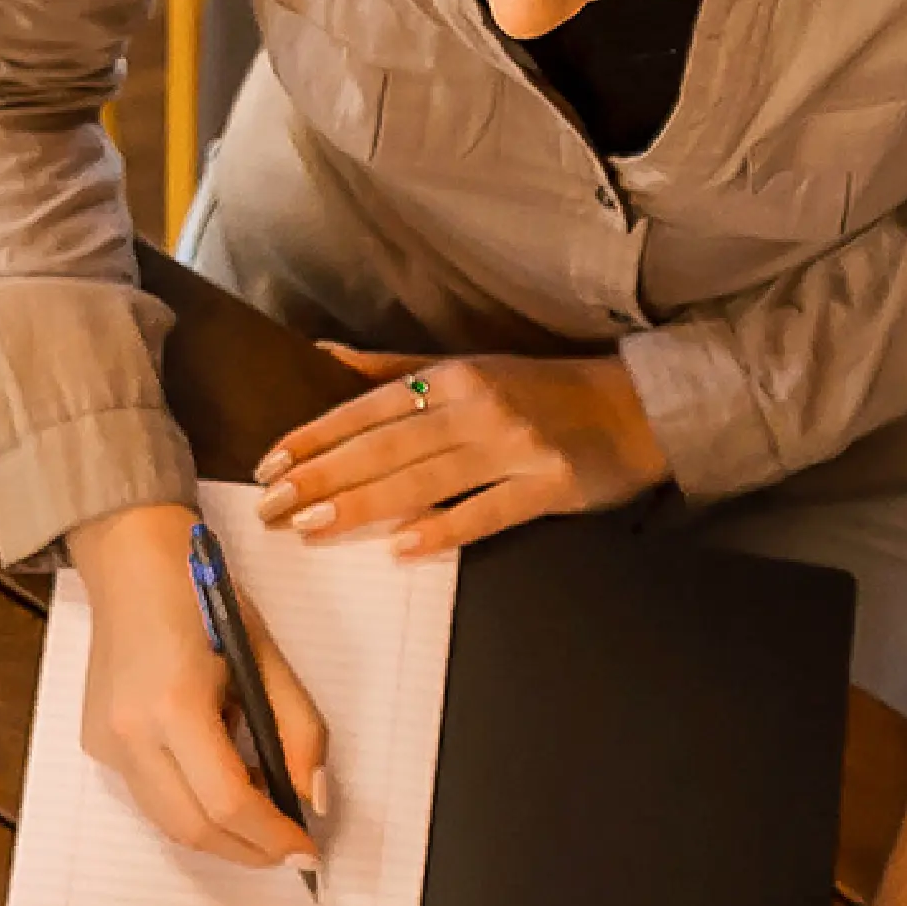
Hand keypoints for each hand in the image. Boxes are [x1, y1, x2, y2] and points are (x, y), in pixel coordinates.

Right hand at [61, 501, 334, 871]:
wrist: (130, 561)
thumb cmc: (202, 596)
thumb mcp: (267, 657)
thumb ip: (299, 730)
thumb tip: (314, 798)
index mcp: (174, 703)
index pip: (228, 801)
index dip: (272, 836)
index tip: (307, 850)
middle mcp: (129, 732)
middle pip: (193, 828)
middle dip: (249, 849)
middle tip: (290, 847)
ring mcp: (106, 743)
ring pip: (169, 823)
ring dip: (223, 833)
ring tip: (262, 811)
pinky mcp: (98, 745)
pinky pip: (151, 799)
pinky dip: (194, 807)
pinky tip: (222, 782)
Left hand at [256, 344, 664, 554]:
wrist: (636, 408)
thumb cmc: (542, 390)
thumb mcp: (469, 367)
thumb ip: (394, 370)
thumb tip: (324, 356)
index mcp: (454, 377)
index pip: (367, 408)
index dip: (315, 438)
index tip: (269, 465)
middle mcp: (477, 407)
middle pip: (385, 446)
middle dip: (322, 477)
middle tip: (271, 507)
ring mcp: (514, 448)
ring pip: (424, 479)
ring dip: (363, 504)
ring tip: (312, 527)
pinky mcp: (548, 486)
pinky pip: (486, 513)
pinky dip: (443, 530)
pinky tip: (400, 550)